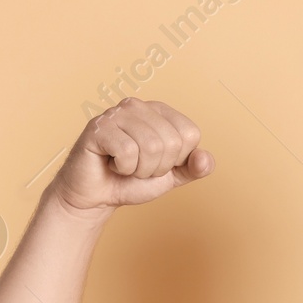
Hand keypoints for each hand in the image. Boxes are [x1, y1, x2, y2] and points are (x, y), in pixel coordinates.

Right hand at [48, 97, 213, 214]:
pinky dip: (123, 168)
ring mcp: (116, 113)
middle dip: (157, 167)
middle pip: (172, 142)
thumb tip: (205, 159)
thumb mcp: (171, 176)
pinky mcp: (98, 127)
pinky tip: (111, 163)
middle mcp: (138, 106)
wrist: (97, 196)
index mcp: (159, 111)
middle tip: (137, 167)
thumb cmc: (131, 181)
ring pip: (151, 147)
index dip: (177, 159)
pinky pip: (128, 152)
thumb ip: (193, 168)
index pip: (190, 134)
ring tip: (124, 165)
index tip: (156, 162)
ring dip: (140, 169)